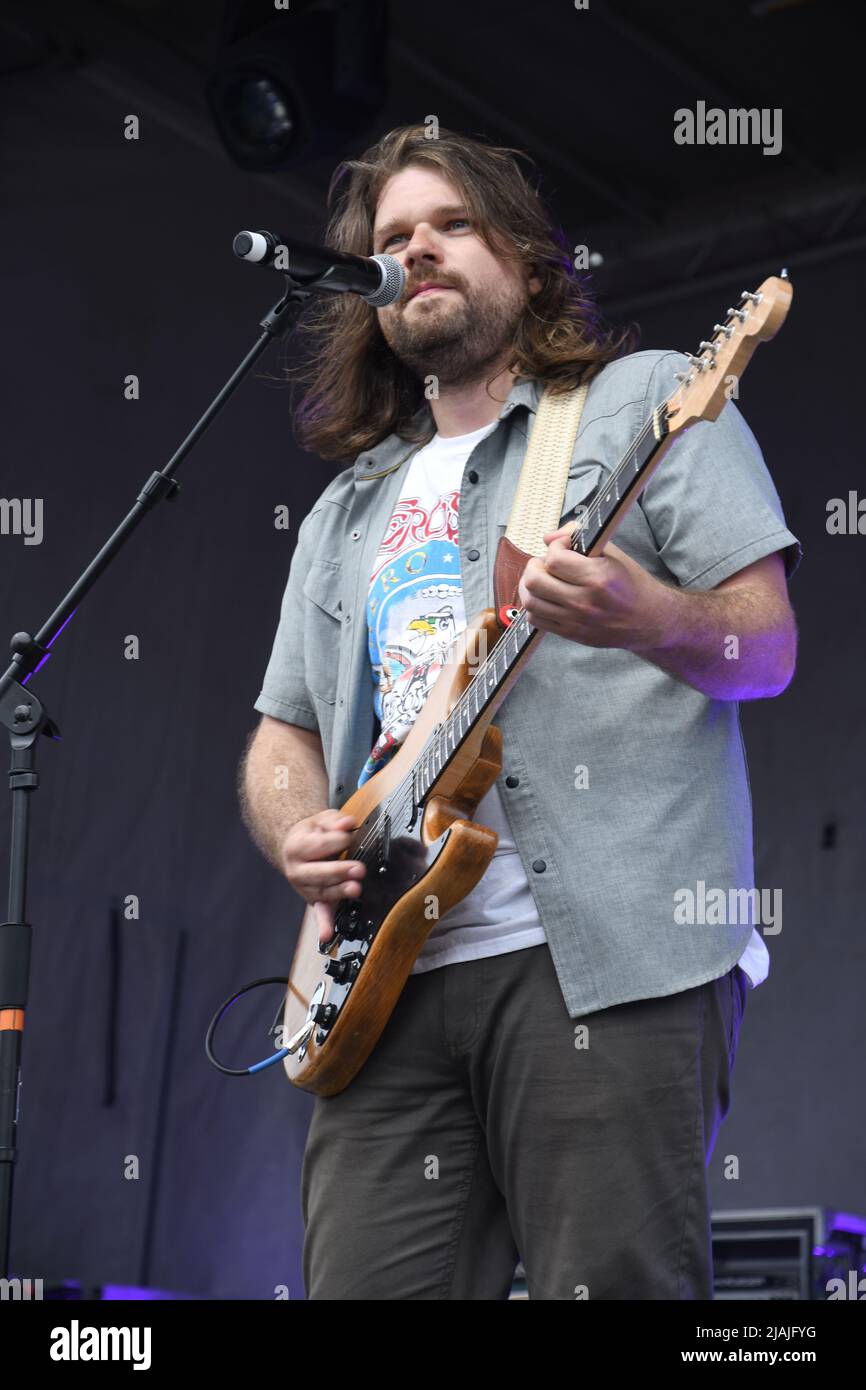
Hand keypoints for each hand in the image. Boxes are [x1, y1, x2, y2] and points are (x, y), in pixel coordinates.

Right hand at [280, 808, 365, 947]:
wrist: (296, 847)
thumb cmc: (313, 834)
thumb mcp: (322, 820)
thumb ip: (335, 821)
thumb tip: (347, 823)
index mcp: (297, 847)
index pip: (320, 845)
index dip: (339, 840)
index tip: (351, 835)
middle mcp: (297, 870)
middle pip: (318, 872)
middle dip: (339, 871)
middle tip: (359, 869)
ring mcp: (304, 888)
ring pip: (322, 892)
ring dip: (339, 892)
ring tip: (355, 889)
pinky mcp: (314, 900)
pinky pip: (319, 913)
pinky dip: (323, 925)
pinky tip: (326, 935)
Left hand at [515, 522, 671, 651]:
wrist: (649, 620)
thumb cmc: (631, 584)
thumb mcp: (613, 555)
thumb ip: (580, 540)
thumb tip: (549, 536)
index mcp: (598, 578)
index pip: (554, 559)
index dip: (554, 547)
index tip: (563, 545)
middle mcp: (584, 602)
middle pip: (534, 581)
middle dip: (535, 565)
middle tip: (545, 562)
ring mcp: (576, 620)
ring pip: (531, 601)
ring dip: (530, 585)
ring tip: (542, 578)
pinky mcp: (571, 634)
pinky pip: (536, 620)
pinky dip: (535, 606)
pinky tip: (546, 597)